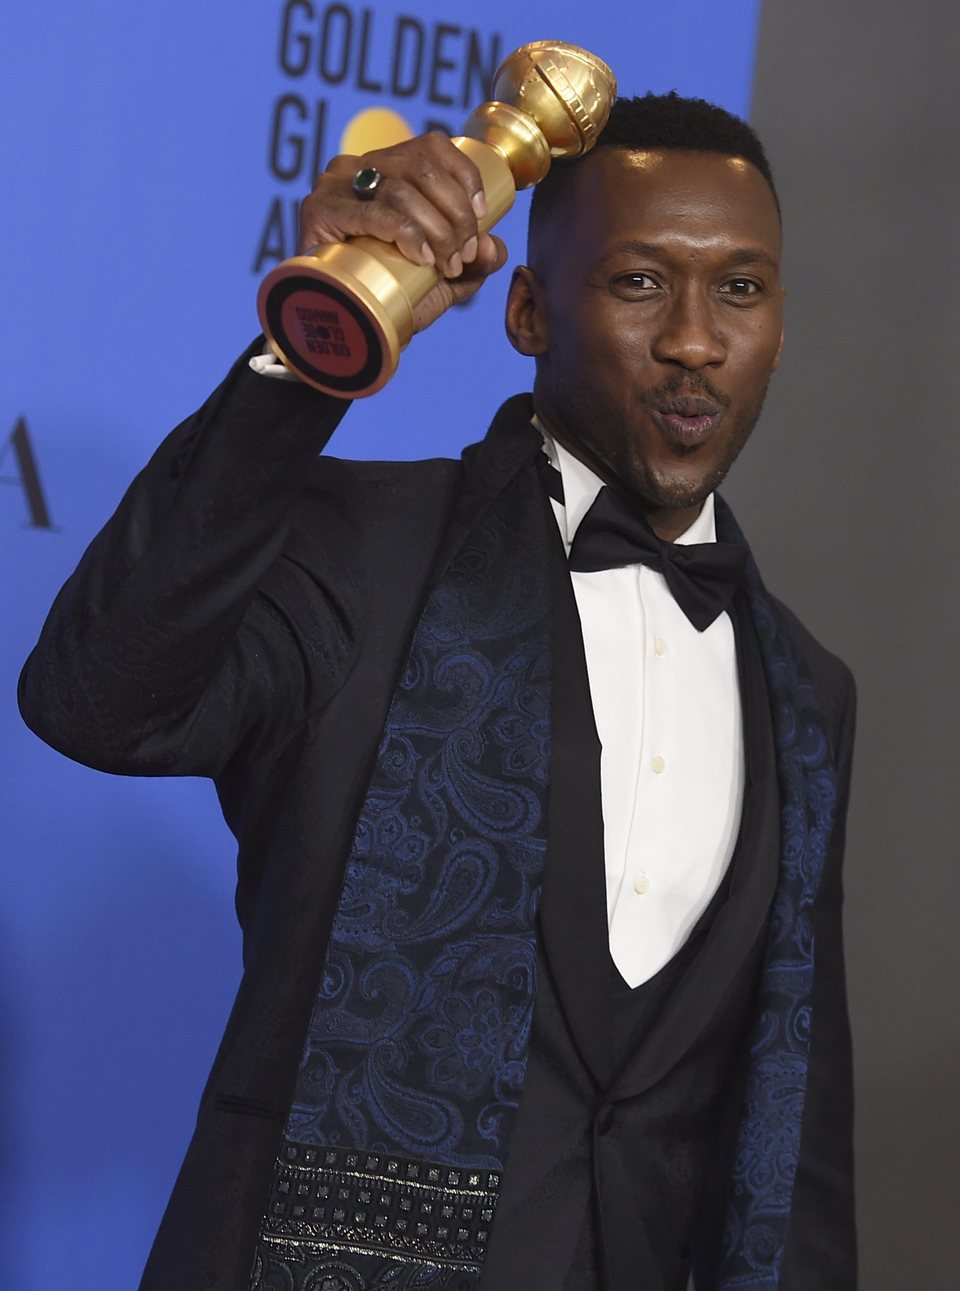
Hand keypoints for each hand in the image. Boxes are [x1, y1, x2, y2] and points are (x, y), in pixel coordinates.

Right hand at [299, 133, 507, 332]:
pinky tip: (422, 257)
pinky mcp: (319, 210)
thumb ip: (474, 261)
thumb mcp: (444, 279)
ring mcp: (335, 185)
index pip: (433, 147)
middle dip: (456, 214)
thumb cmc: (391, 297)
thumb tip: (492, 244)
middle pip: (422, 169)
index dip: (465, 175)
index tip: (482, 217)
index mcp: (387, 167)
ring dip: (437, 229)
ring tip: (445, 266)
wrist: (346, 328)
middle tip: (463, 257)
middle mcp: (359, 166)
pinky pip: (373, 211)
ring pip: (402, 189)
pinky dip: (407, 233)